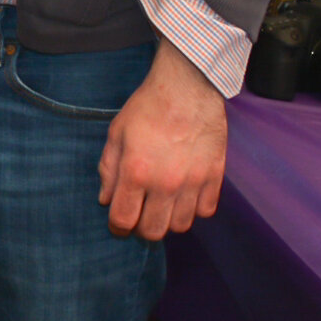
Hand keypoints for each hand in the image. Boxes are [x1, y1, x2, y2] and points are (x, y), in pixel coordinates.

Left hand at [98, 39, 226, 239]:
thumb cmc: (147, 108)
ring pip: (181, 225)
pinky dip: (194, 210)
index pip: (124, 219)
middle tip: (139, 215)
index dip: (117, 227)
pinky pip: (206, 211)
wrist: (186, 89)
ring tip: (161, 205)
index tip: (117, 223)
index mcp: (136, 171)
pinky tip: (184, 195)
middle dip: (141, 228)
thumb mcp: (116, 134)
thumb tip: (105, 200)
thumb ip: (109, 169)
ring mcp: (193, 182)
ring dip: (168, 220)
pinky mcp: (214, 177)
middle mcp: (165, 183)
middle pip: (154, 231)